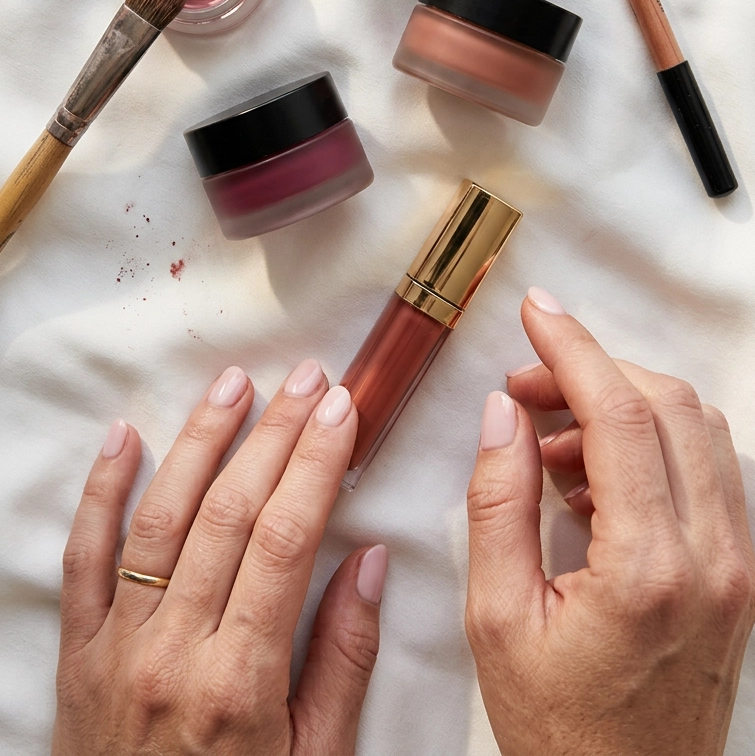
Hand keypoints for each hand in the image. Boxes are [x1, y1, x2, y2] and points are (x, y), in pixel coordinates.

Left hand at [53, 361, 386, 755]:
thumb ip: (343, 659)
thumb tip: (371, 561)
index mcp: (239, 682)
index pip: (285, 539)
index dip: (315, 463)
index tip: (340, 410)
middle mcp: (172, 651)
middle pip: (228, 513)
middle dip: (273, 434)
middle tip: (305, 379)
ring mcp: (116, 647)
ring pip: (159, 517)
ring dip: (200, 440)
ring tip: (234, 383)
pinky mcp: (77, 652)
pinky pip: (83, 557)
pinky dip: (101, 490)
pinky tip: (126, 437)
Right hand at [465, 288, 754, 755]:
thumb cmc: (560, 732)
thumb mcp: (497, 621)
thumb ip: (497, 503)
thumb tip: (505, 414)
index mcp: (647, 571)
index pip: (621, 415)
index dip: (574, 349)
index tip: (536, 312)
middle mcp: (711, 561)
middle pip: (669, 405)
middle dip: (595, 371)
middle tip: (526, 386)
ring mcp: (735, 569)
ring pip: (699, 431)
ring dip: (626, 406)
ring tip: (552, 438)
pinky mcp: (739, 578)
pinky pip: (707, 474)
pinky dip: (653, 448)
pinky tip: (592, 479)